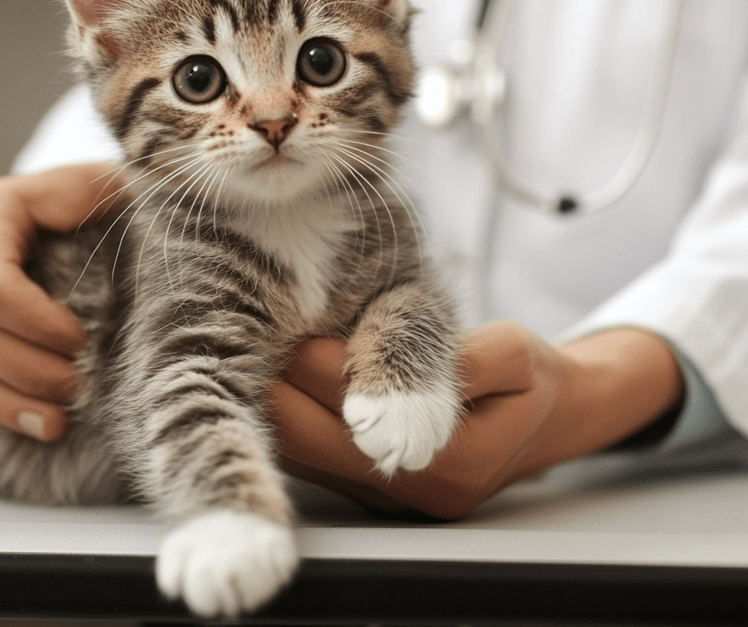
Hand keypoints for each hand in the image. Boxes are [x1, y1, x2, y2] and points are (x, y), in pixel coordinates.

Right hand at [0, 162, 123, 439]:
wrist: (64, 208)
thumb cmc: (90, 201)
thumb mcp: (100, 186)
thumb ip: (101, 200)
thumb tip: (121, 229)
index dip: (33, 323)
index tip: (80, 340)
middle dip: (26, 369)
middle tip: (78, 386)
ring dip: (6, 398)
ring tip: (57, 420)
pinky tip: (34, 421)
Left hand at [271, 322, 683, 518]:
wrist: (546, 422)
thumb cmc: (530, 385)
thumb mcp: (511, 355)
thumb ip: (455, 359)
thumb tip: (389, 360)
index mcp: (446, 461)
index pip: (353, 409)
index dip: (319, 357)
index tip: (293, 311)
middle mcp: (404, 488)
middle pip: (308, 436)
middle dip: (281, 375)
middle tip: (262, 322)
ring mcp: (380, 494)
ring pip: (297, 449)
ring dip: (276, 395)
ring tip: (259, 341)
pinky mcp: (365, 486)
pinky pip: (307, 453)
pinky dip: (288, 411)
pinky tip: (278, 371)